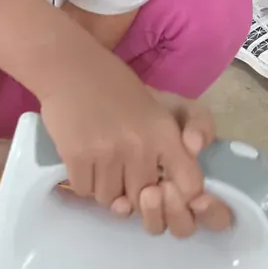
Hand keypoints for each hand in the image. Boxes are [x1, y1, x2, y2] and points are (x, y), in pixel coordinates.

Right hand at [42, 70, 230, 238]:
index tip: (164, 186)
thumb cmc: (119, 87)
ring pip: (110, 199)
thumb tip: (194, 153)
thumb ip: (196, 126)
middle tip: (123, 170)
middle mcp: (139, 146)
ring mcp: (106, 153)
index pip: (190, 185)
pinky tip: (86, 160)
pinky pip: (85, 191)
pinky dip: (85, 182)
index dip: (180, 195)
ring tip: (103, 163)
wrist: (70, 68)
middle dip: (133, 191)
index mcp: (164, 132)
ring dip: (106, 188)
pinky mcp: (76, 156)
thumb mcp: (166, 103)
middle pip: (143, 200)